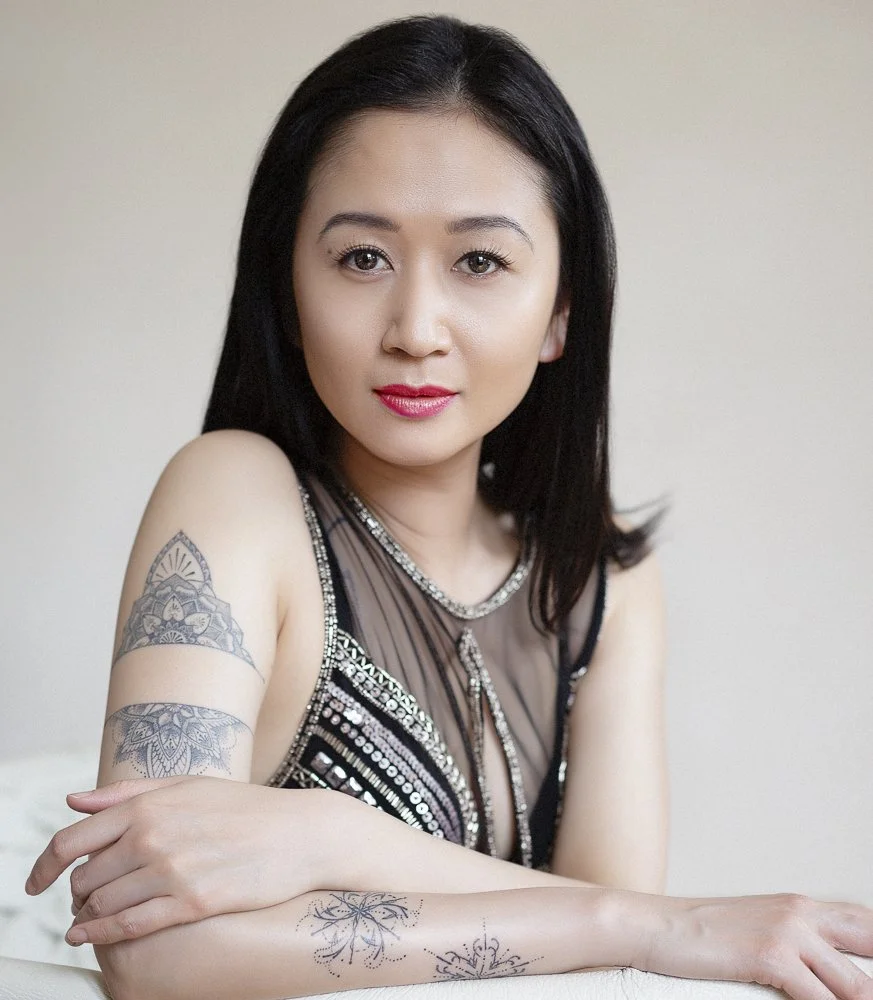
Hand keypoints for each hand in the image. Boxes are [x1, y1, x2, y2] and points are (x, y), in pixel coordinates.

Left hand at [25, 777, 336, 945]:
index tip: (35, 882)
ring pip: (103, 905)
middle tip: (82, 899)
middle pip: (85, 877)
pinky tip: (91, 937)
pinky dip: (102, 935)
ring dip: (87, 916)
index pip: (73, 839)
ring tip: (90, 919)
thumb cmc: (245, 808)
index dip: (44, 866)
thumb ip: (127, 793)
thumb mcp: (186, 785)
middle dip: (76, 893)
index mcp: (148, 805)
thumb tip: (74, 800)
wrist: (299, 833)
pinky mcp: (192, 903)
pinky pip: (131, 926)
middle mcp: (153, 836)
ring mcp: (172, 870)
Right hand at [634, 891, 872, 999]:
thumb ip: (793, 948)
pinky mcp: (771, 956)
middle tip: (870, 994)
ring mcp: (787, 933)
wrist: (652, 926)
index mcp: (798, 905)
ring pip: (859, 986)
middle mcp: (800, 912)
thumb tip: (823, 975)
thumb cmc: (696, 935)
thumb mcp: (753, 931)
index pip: (866, 923)